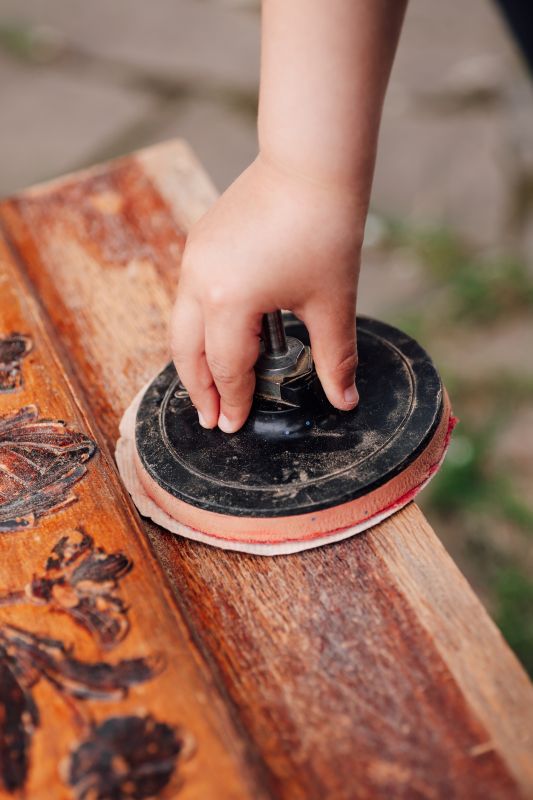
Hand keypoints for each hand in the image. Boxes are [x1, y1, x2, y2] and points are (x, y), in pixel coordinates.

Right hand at [170, 155, 363, 432]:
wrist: (311, 163)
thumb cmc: (325, 228)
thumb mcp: (332, 302)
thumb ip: (334, 358)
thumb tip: (346, 401)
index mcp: (230, 301)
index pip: (228, 367)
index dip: (234, 400)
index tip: (235, 426)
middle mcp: (200, 281)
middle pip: (188, 352)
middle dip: (200, 390)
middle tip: (212, 418)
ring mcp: (195, 258)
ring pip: (181, 324)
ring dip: (193, 359)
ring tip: (209, 387)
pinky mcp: (201, 241)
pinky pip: (188, 296)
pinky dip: (198, 327)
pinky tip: (217, 335)